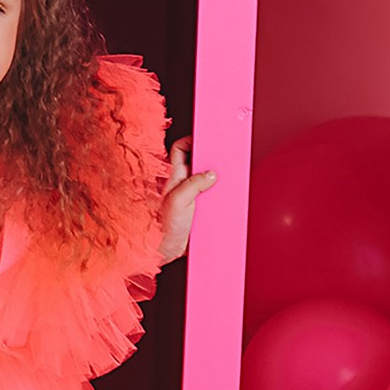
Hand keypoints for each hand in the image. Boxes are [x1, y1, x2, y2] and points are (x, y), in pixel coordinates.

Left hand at [157, 138, 216, 262]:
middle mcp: (181, 185)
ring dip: (217, 184)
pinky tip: (226, 202)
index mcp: (174, 177)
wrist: (160, 252)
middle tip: (224, 162)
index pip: (181, 149)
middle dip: (211, 162)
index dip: (192, 140)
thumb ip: (194, 184)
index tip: (207, 137)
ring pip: (206, 183)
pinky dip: (218, 200)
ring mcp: (189, 198)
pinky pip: (210, 201)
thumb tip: (211, 174)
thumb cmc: (160, 227)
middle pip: (198, 164)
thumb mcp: (178, 201)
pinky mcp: (196, 212)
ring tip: (228, 184)